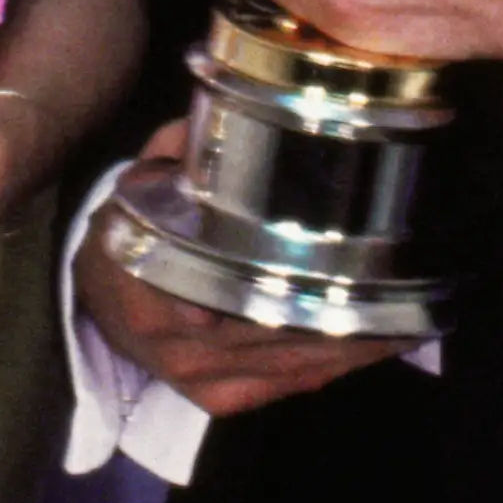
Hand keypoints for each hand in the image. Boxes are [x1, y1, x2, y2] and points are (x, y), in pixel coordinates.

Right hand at [70, 116, 381, 418]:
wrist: (94, 299)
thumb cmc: (129, 231)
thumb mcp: (146, 177)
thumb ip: (187, 147)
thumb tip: (240, 102)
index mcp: (151, 281)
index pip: (217, 291)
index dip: (278, 295)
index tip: (337, 284)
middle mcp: (176, 341)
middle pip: (273, 333)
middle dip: (342, 318)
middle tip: (405, 295)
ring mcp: (197, 379)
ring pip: (288, 366)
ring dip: (352, 348)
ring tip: (408, 320)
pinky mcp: (216, 401)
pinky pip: (284, 388)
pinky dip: (334, 370)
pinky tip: (376, 347)